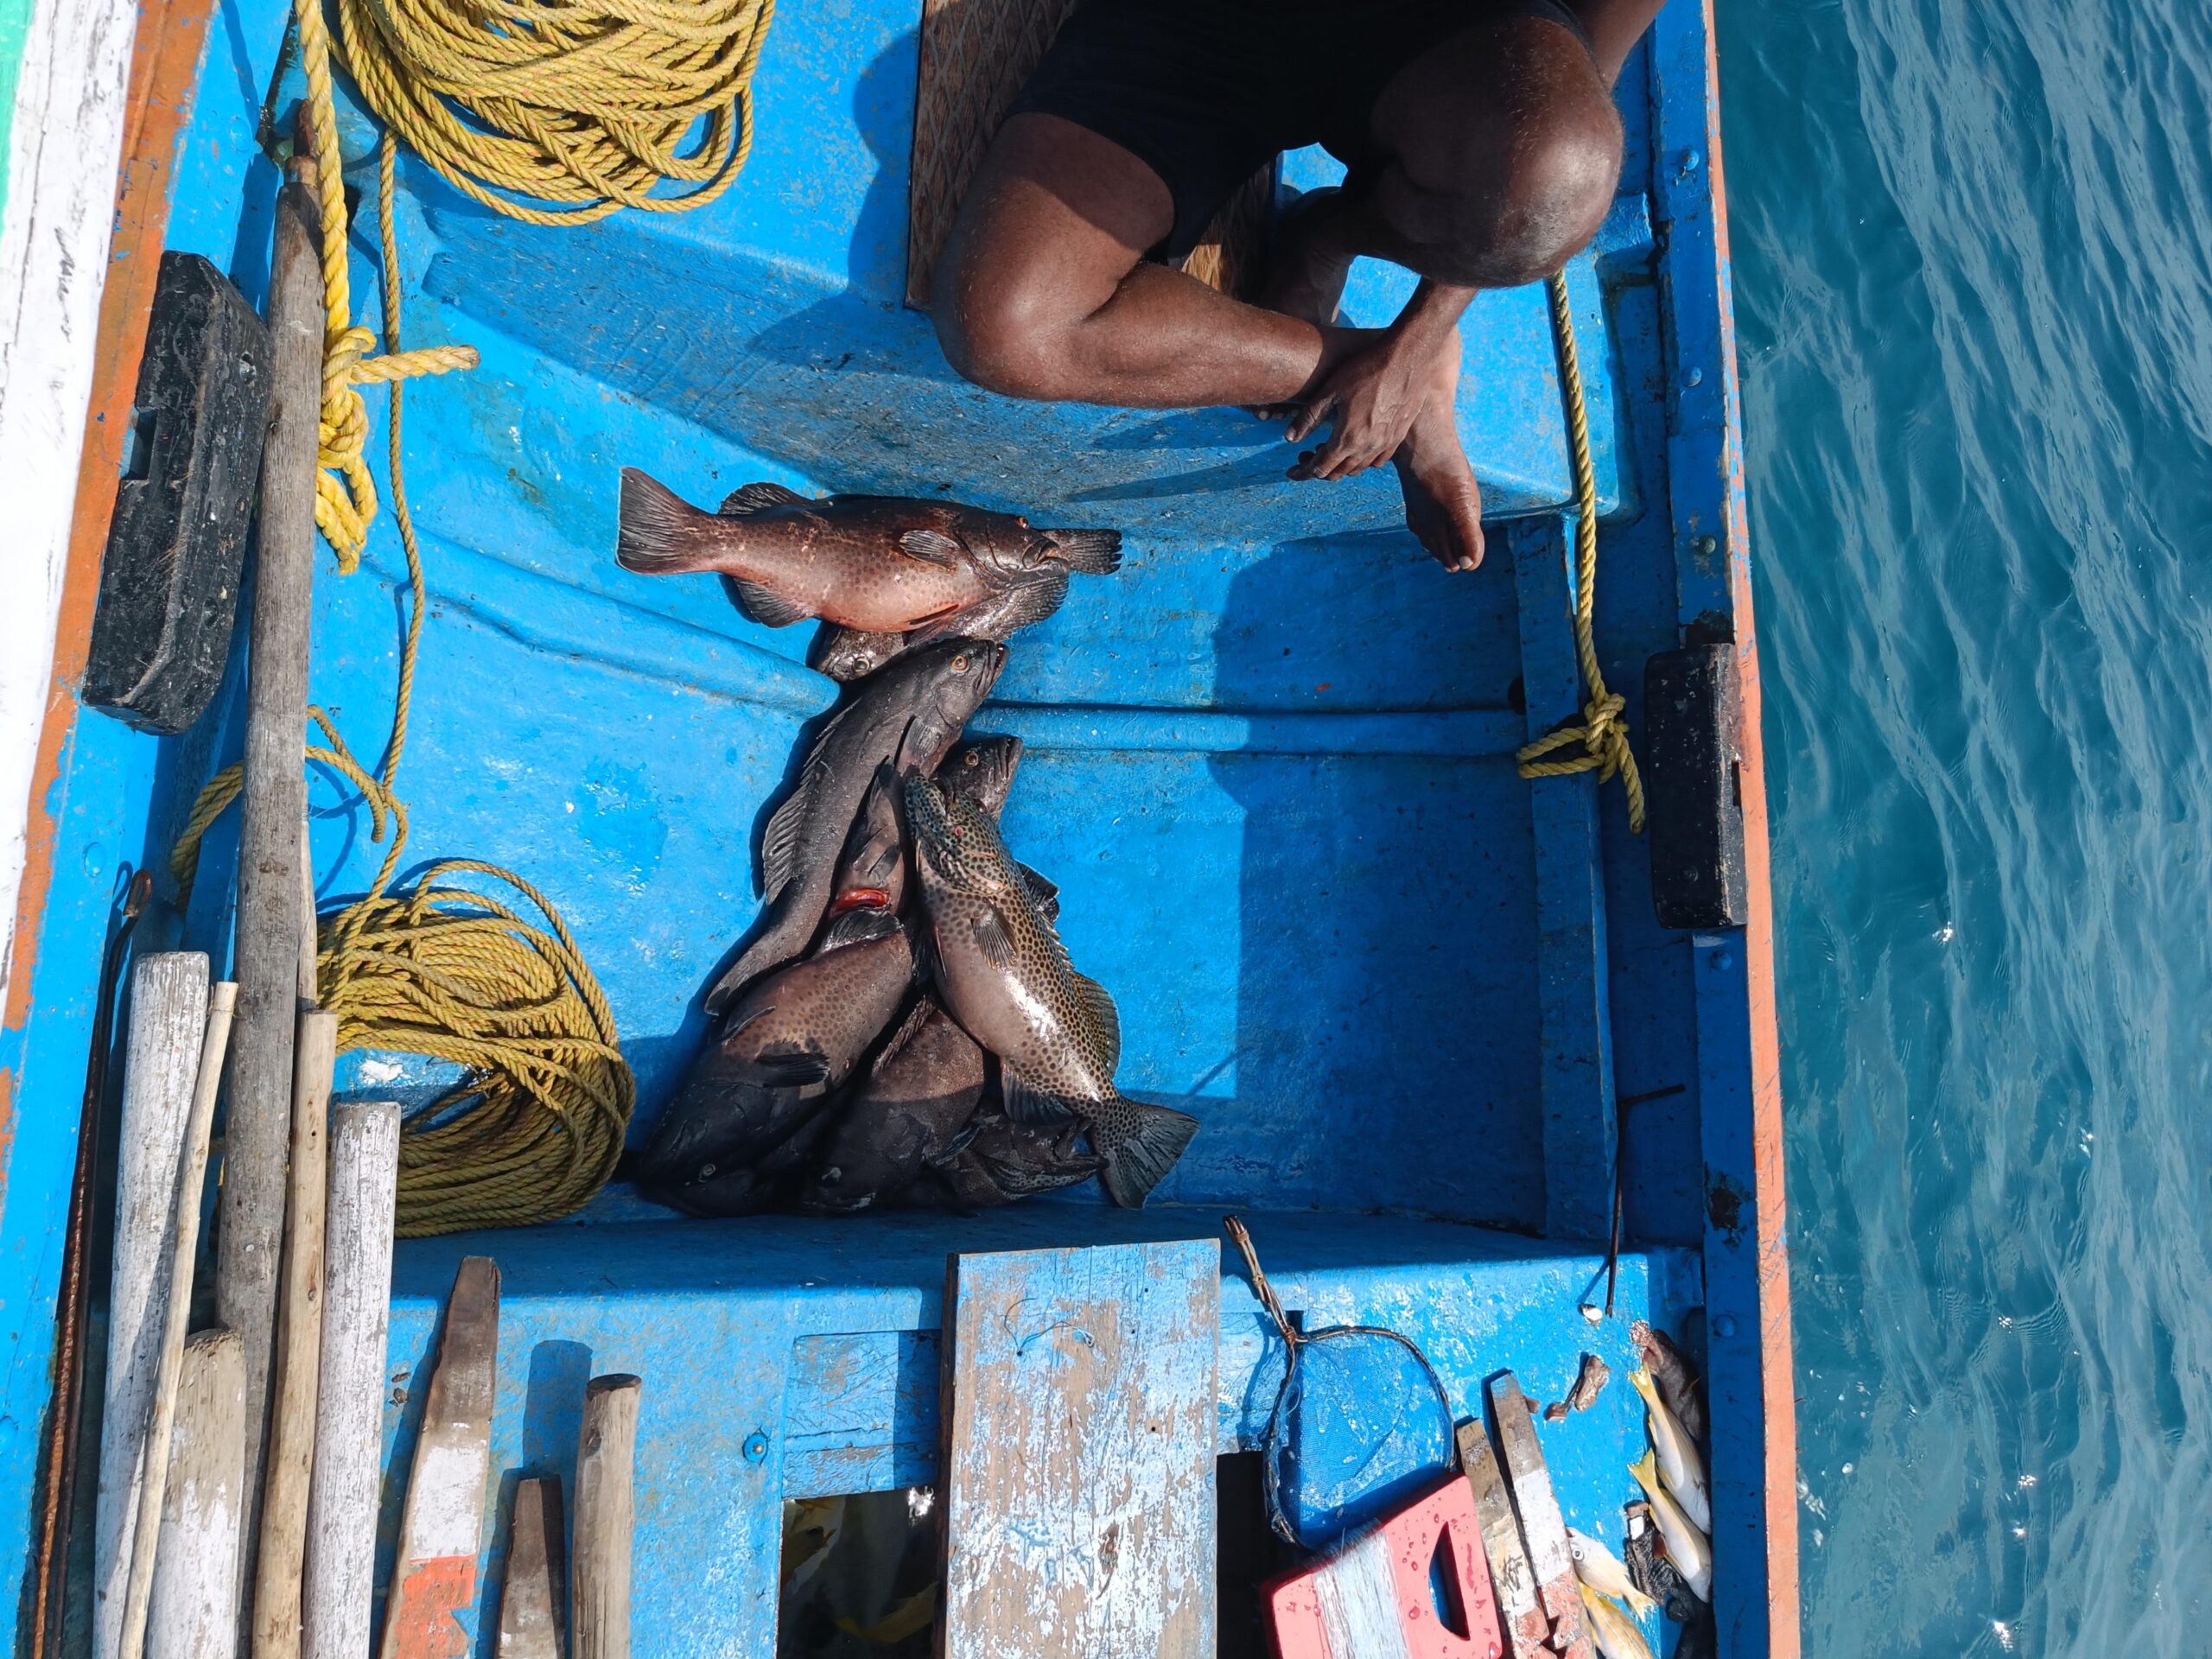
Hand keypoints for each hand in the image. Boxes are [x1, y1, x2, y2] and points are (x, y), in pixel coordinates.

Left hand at [1284, 327, 1457, 481]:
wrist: (1409, 361)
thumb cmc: (1367, 370)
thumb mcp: (1330, 390)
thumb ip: (1309, 417)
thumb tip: (1290, 439)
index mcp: (1347, 438)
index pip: (1319, 468)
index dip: (1302, 472)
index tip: (1291, 472)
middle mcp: (1366, 448)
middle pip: (1337, 473)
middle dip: (1318, 470)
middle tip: (1307, 457)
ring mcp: (1384, 445)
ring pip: (1356, 469)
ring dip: (1339, 466)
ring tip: (1329, 452)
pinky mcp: (1396, 439)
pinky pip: (1375, 462)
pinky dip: (1360, 462)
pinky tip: (1355, 450)